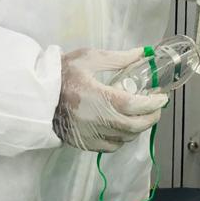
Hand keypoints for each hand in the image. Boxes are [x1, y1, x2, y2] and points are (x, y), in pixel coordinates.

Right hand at [53, 48, 167, 152]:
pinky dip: (123, 138)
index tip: (162, 96)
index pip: (134, 105)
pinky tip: (123, 126)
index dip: (152, 103)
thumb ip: (118, 58)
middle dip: (151, 117)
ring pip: (125, 138)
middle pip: (134, 126)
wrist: (37, 94)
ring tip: (142, 114)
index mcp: (97, 97)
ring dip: (138, 128)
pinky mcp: (84, 143)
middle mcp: (95, 120)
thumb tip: (143, 53)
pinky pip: (112, 147)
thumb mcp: (90, 58)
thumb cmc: (62, 73)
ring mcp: (89, 135)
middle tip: (157, 106)